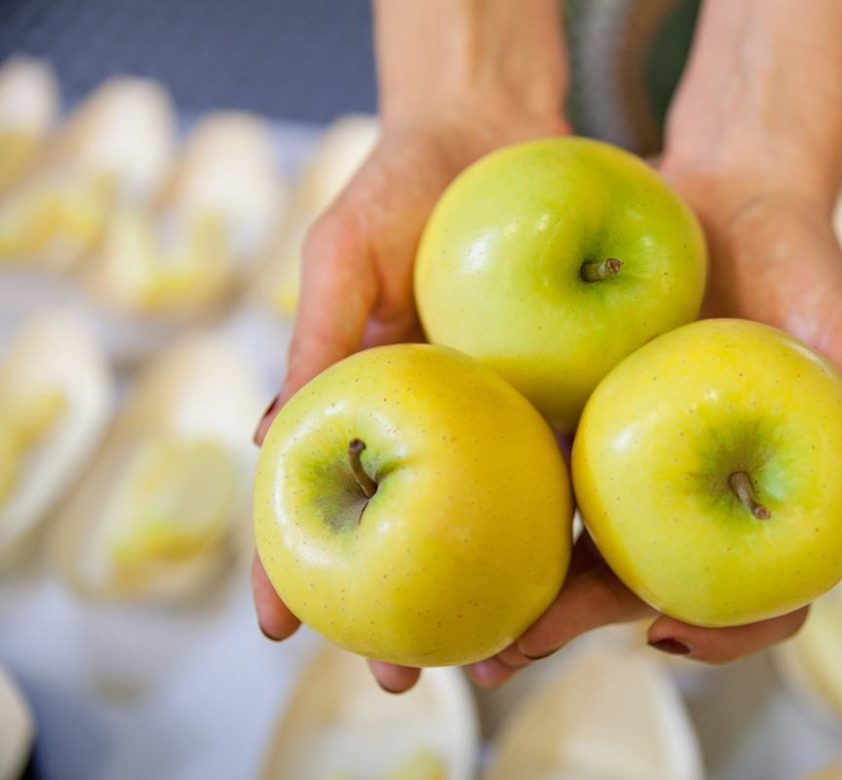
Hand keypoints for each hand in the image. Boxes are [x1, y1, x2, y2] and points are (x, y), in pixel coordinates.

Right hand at [251, 114, 566, 692]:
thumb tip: (270, 440)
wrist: (497, 135)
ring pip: (491, 526)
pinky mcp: (563, 396)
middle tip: (400, 677)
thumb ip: (317, 337)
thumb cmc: (402, 186)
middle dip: (401, 614)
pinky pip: (563, 467)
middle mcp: (434, 424)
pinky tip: (568, 577)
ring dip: (487, 598)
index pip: (324, 499)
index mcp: (369, 402)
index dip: (295, 567)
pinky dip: (562, 525)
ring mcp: (500, 418)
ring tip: (490, 658)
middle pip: (410, 535)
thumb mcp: (344, 254)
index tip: (283, 631)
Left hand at [464, 163, 841, 690]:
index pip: (748, 599)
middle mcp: (687, 495)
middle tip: (514, 650)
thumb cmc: (803, 266)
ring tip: (459, 624)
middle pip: (636, 586)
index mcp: (754, 501)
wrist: (729, 188)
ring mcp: (628, 460)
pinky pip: (536, 463)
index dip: (714, 637)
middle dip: (576, 625)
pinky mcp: (576, 413)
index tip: (665, 640)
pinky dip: (496, 496)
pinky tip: (448, 510)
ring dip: (521, 588)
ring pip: (574, 544)